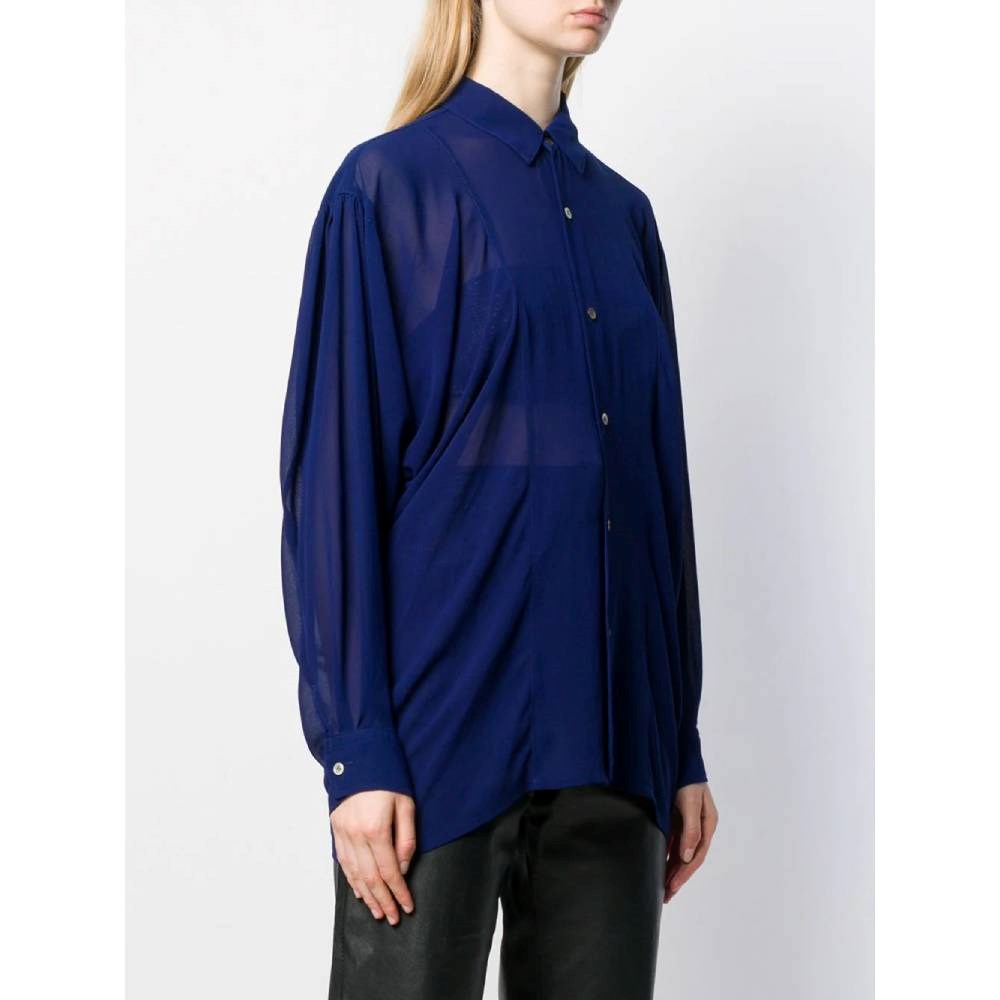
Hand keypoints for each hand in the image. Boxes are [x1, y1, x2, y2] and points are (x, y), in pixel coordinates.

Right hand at [331, 790, 416, 924]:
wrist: (360, 756)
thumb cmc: (388, 778)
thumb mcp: (406, 805)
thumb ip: (406, 839)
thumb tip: (403, 868)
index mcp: (376, 829)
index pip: (390, 871)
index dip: (399, 892)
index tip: (407, 906)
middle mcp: (356, 835)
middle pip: (370, 878)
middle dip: (383, 901)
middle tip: (392, 918)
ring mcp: (343, 832)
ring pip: (354, 874)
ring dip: (367, 896)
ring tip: (378, 911)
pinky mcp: (335, 828)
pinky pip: (343, 861)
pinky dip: (351, 879)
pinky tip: (359, 891)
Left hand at [663, 781, 717, 902]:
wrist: (678, 756)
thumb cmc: (686, 778)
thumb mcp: (690, 803)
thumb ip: (690, 829)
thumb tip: (686, 857)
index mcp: (708, 824)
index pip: (696, 855)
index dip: (684, 873)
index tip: (672, 887)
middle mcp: (700, 826)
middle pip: (689, 857)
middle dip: (678, 877)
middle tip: (665, 896)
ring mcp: (688, 822)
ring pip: (680, 851)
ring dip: (672, 868)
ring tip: (662, 887)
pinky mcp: (677, 817)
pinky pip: (672, 840)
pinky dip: (666, 853)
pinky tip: (658, 864)